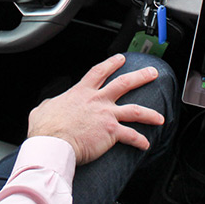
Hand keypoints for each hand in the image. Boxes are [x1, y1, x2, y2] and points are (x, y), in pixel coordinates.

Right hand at [27, 53, 164, 164]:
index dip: (111, 64)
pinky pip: (131, 136)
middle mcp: (97, 101)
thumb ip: (51, 104)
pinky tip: (146, 144)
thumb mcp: (43, 109)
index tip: (121, 59)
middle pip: (124, 83)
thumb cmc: (46, 129)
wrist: (53, 143)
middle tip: (152, 73)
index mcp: (81, 93)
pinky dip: (140, 141)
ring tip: (160, 116)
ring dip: (150, 113)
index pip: (99, 72)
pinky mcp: (111, 133)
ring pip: (135, 110)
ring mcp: (106, 116)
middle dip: (141, 77)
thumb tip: (50, 105)